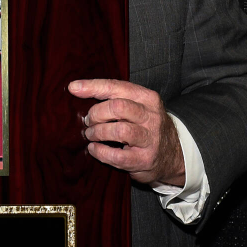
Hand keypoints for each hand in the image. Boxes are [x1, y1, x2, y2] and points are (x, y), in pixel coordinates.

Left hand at [69, 78, 185, 187]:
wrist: (172, 155)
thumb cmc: (145, 126)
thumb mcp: (138, 106)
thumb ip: (115, 97)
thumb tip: (77, 89)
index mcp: (147, 98)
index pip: (116, 87)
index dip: (92, 87)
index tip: (73, 88)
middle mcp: (151, 116)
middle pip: (117, 107)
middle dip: (96, 113)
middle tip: (88, 121)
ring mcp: (150, 139)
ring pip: (119, 130)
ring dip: (98, 132)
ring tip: (91, 135)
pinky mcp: (145, 160)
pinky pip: (118, 156)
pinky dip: (101, 152)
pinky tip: (94, 149)